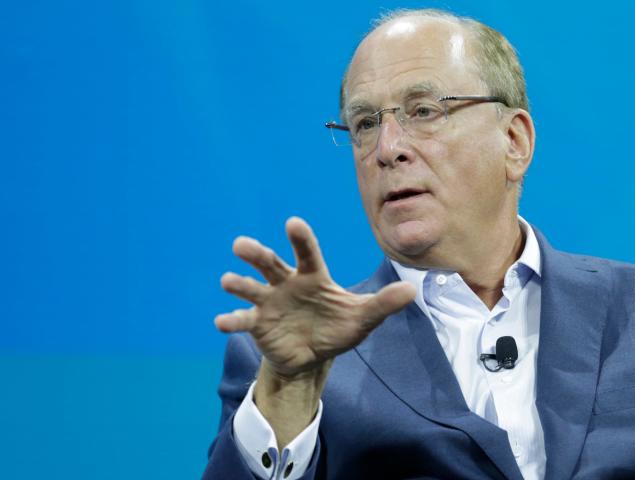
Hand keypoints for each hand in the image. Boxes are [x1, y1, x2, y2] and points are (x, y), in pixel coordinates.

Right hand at [214, 217, 415, 379]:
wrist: (314, 357)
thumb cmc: (337, 328)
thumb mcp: (363, 319)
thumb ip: (383, 303)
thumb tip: (412, 290)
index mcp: (313, 277)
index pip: (307, 253)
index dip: (300, 239)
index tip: (291, 222)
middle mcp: (287, 283)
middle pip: (269, 264)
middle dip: (256, 254)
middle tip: (240, 245)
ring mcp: (269, 302)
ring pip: (251, 287)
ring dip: (238, 283)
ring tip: (227, 280)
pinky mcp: (258, 323)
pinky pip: (242, 319)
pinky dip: (231, 320)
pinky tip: (221, 321)